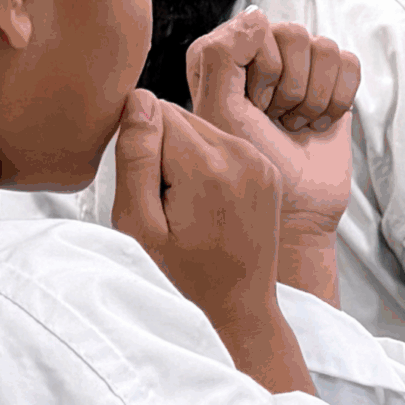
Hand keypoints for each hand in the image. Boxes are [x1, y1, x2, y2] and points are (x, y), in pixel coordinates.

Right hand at [109, 91, 307, 392]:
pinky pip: (223, 144)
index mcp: (209, 166)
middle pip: (178, 115)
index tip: (146, 189)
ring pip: (200, 127)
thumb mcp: (139, 224)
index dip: (137, 146)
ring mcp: (262, 160)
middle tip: (165, 200)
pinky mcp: (269, 168)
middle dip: (162, 149)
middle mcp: (243, 154)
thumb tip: (139, 98)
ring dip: (183, 156)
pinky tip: (207, 203)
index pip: (153, 112)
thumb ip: (136, 157)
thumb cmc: (181, 275)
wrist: (239, 306)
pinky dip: (207, 164)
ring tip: (186, 204)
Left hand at [186, 12, 360, 283]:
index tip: (252, 109)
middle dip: (290, 87)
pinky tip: (319, 123)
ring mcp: (296, 67)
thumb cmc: (250, 167)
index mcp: (220, 55)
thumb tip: (257, 15)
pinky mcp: (330, 83)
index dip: (260, 70)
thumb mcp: (220, 113)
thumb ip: (223, 57)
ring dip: (314, 96)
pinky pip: (348, 62)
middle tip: (276, 119)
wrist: (295, 208)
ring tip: (295, 124)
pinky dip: (339, 98)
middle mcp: (258, 54)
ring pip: (323, 47)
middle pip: (293, 33)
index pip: (254, 28)